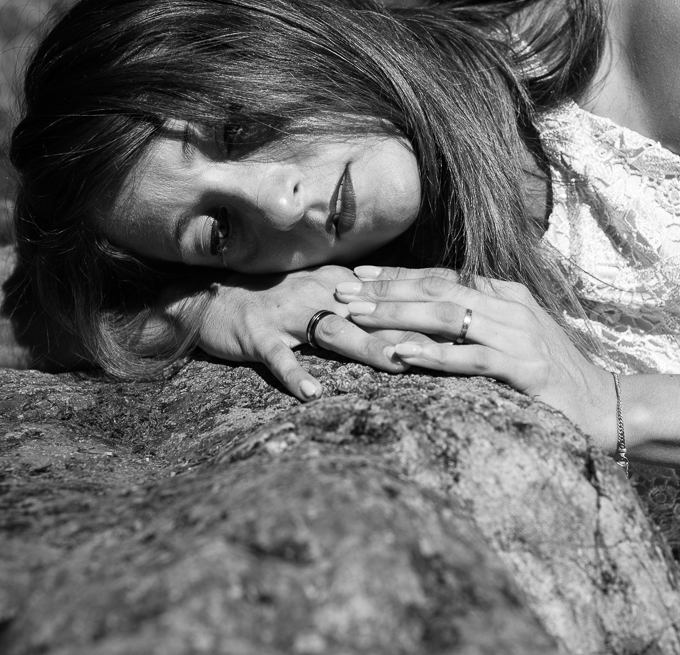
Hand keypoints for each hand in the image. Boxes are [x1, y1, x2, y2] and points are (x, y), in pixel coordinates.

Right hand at [165, 266, 432, 401]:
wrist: (211, 296)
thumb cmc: (273, 302)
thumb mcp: (321, 297)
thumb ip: (363, 309)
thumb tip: (414, 327)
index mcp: (341, 286)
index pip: (392, 298)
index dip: (429, 311)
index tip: (468, 325)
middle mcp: (320, 294)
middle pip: (374, 313)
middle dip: (414, 329)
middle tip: (453, 347)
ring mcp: (289, 314)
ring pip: (335, 331)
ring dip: (367, 348)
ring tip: (399, 367)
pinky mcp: (259, 335)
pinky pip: (280, 357)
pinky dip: (295, 375)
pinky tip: (312, 394)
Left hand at [335, 266, 615, 442]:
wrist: (604, 405)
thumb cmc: (554, 375)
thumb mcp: (517, 336)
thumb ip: (482, 321)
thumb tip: (434, 313)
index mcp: (507, 296)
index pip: (442, 277)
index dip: (398, 275)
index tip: (359, 275)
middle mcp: (510, 308)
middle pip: (436, 291)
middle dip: (385, 291)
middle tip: (342, 292)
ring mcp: (517, 337)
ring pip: (446, 316)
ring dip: (398, 314)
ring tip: (359, 316)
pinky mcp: (522, 369)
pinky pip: (469, 358)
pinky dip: (433, 355)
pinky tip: (401, 354)